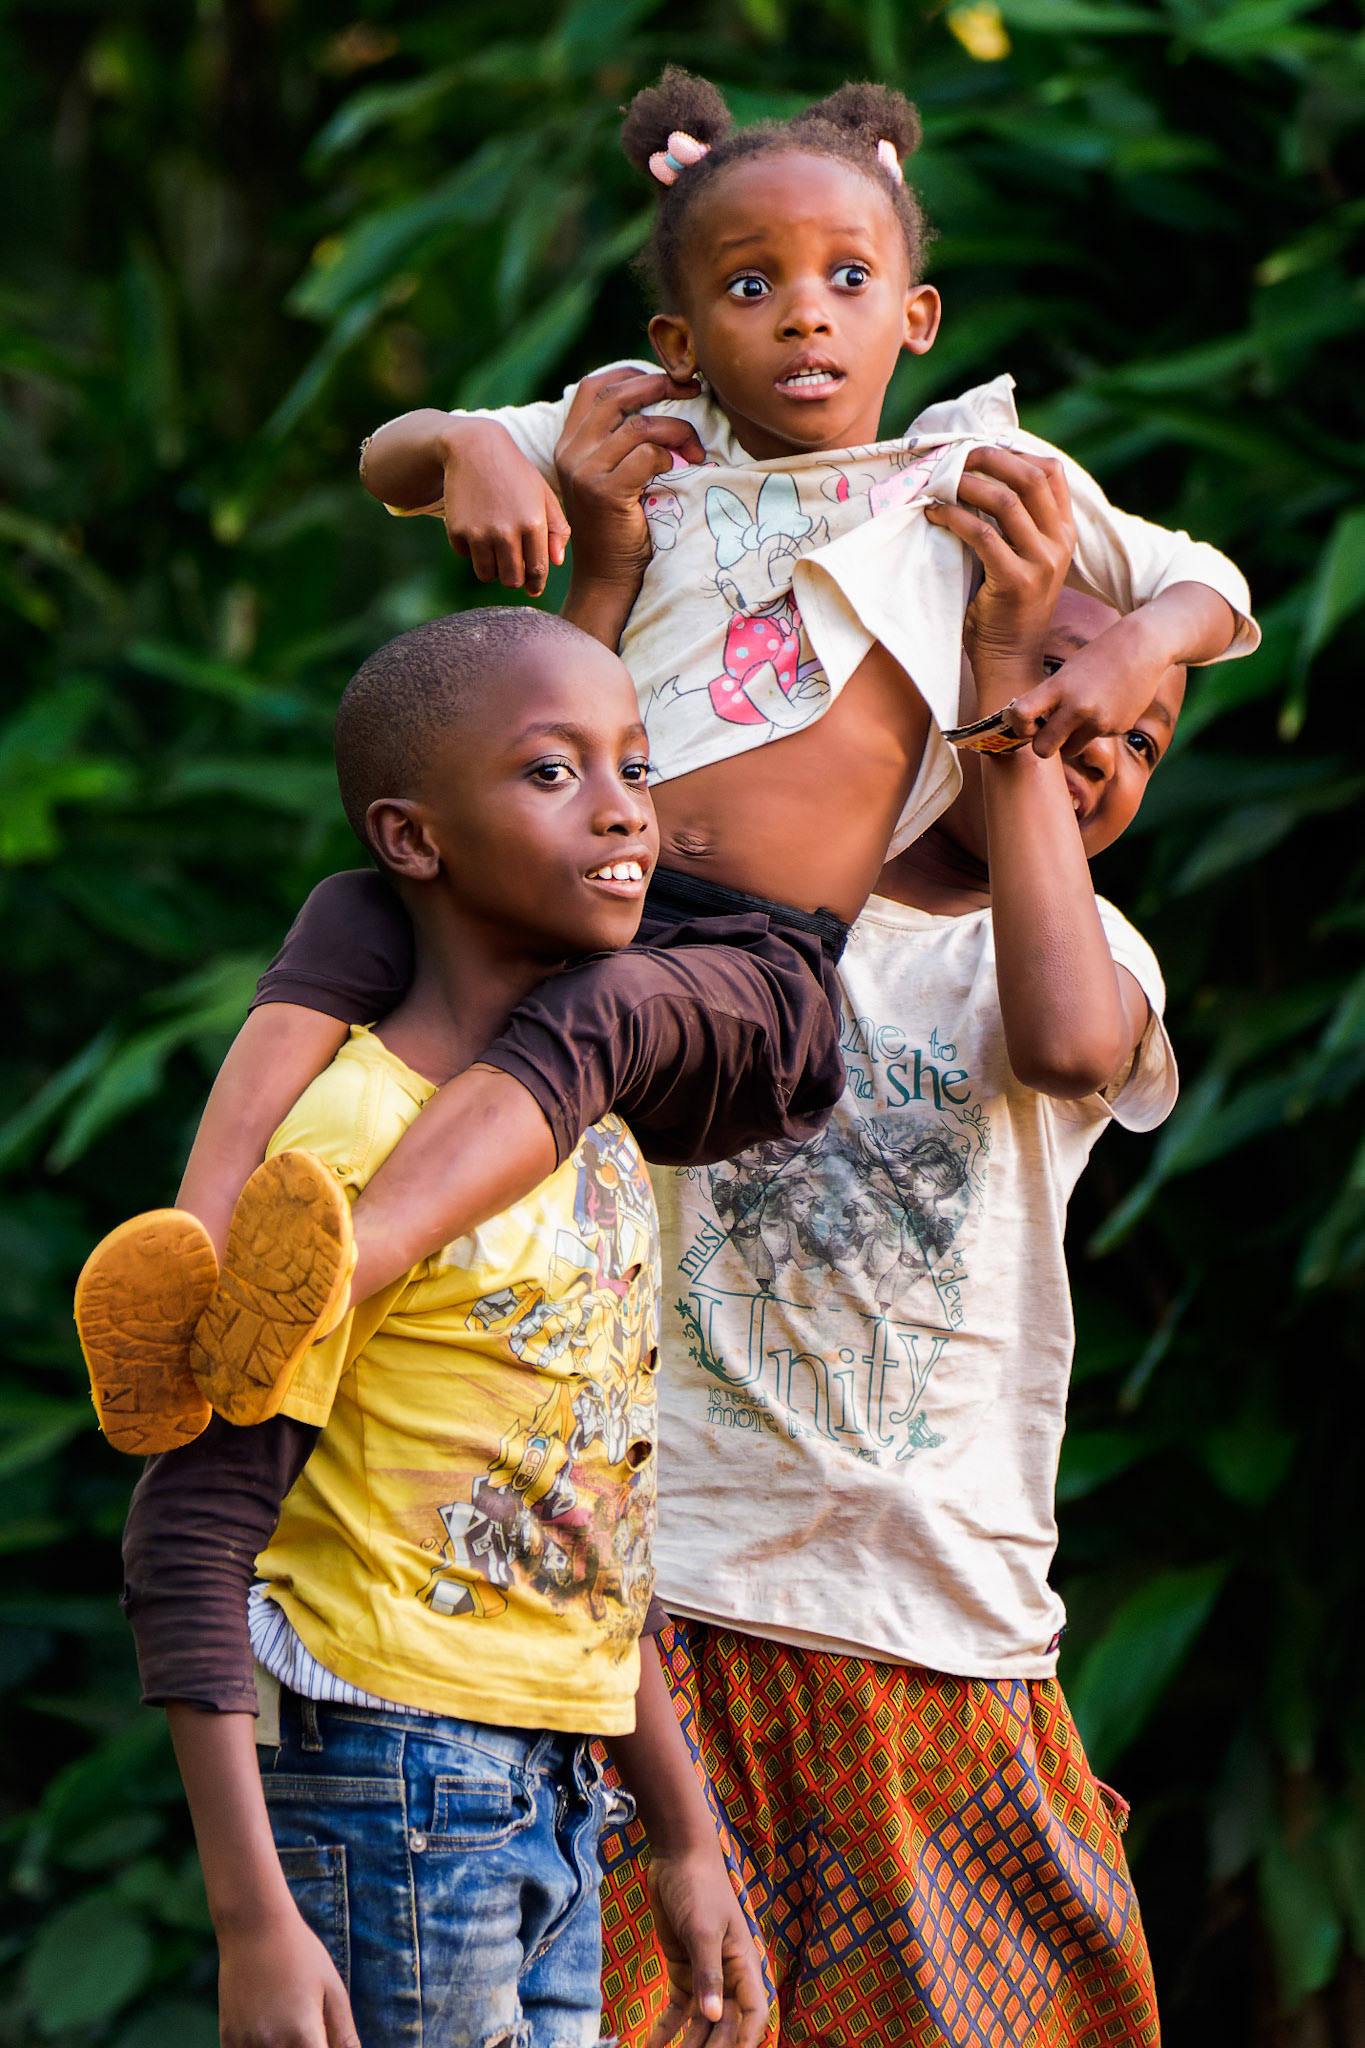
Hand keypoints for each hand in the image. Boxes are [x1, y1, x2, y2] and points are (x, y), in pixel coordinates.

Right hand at [218, 1909, 359, 2047]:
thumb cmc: (300, 1954)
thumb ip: (345, 2035)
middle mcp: (273, 2046)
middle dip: (307, 2047)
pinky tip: (268, 2031)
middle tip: (313, 2026)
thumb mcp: (332, 1990)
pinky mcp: (227, 2039)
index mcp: (304, 2035)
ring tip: (290, 2022)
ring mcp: (246, 2044)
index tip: (324, 2039)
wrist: (254, 1927)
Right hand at [439, 420, 569, 596]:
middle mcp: (506, 531)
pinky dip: (471, 549)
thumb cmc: (515, 473)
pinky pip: (466, 557)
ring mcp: (479, 532)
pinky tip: (476, 527)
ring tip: (495, 550)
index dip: (535, 584)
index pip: (537, 570)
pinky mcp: (457, 530)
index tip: (533, 588)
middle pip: (511, 580)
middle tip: (513, 568)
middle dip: (514, 578)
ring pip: (487, 575)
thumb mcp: (543, 494)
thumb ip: (557, 528)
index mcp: (533, 523)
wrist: (473, 448)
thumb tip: (556, 562)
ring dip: (492, 568)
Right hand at [555, 366, 705, 600]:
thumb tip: (661, 400)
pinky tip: (678, 472)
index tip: (666, 379)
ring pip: (639, 425)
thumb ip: (620, 443)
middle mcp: (571, 453)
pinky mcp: (604, 492)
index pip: (594, 387)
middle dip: (661, 385)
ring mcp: (585, 472)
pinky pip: (648, 454)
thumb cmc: (620, 529)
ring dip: (677, 430)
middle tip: (693, 389)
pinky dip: (671, 457)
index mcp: (569, 444)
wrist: (606, 579)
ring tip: (696, 450)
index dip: (631, 373)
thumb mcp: (612, 477)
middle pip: (617, 394)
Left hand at [644, 1844, 769, 2047]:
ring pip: (701, 2022)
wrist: (677, 1856)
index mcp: (744, 1964)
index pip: (754, 2014)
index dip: (747, 2041)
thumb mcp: (703, 1929)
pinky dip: (667, 2030)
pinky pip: (678, 2009)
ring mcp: (704, 1975)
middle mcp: (728, 1975)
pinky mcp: (682, 1971)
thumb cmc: (700, 1887)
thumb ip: (708, 1973)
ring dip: (688, 2046)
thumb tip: (714, 2016)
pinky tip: (652, 2047)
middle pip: (725, 2025)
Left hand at [925, 446, 1075, 716]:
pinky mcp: (1016, 582)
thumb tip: (975, 480)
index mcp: (1064, 533)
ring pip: (1006, 500)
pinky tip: (934, 514)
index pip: (1052, 472)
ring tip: (940, 483)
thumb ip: (1014, 525)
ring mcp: (1042, 563)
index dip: (1015, 452)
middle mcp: (1059, 543)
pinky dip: (954, 516)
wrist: (1010, 661)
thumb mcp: (1022, 560)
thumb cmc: (1005, 610)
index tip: (981, 451)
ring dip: (967, 484)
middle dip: (988, 459)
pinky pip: (982, 534)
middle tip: (954, 457)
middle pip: (1030, 476)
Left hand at [1010, 583, 1226, 756]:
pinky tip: (1107, 707)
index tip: (1026, 724)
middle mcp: (1077, 707)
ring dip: (1069, 741)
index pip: (1021, 714)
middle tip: (1048, 734)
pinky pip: (1095, 740)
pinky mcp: (1117, 728)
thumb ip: (1049, 698)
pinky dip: (1095, 730)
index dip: (1019, 725)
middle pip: (1042, 749)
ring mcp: (1099, 721)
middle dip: (1042, 745)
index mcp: (1059, 687)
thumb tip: (1029, 728)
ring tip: (1080, 717)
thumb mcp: (1067, 672)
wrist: (1143, 647)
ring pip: (1069, 751)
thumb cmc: (1099, 657)